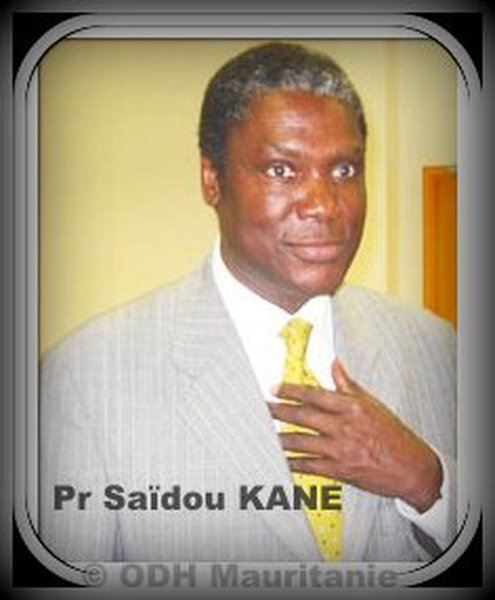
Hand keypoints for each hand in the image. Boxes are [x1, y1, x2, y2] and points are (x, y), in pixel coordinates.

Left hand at [269, 358, 442, 512]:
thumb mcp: (371, 403)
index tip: (275, 388)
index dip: (291, 390)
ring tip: (266, 434)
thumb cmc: (392, 434)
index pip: (314, 394)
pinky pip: (310, 466)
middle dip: (278, 411)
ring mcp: (340, 449)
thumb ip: (348, 384)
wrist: (410, 467)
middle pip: (302, 416)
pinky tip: (282, 459)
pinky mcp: (339, 470)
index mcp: (351, 407)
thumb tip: (334, 363)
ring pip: (301, 441)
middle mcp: (343, 427)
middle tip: (263, 408)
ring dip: (281, 437)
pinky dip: (293, 462)